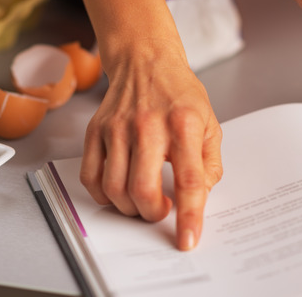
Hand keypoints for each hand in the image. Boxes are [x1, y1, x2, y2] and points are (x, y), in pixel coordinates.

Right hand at [80, 44, 222, 250]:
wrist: (145, 61)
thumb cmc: (180, 94)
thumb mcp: (210, 124)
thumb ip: (209, 164)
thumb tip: (198, 197)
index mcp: (184, 124)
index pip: (189, 179)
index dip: (190, 215)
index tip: (188, 240)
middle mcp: (148, 125)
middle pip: (143, 189)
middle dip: (152, 214)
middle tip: (160, 211)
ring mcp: (117, 127)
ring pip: (114, 188)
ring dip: (129, 207)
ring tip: (142, 201)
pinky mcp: (95, 130)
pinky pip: (91, 177)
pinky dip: (103, 195)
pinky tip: (119, 190)